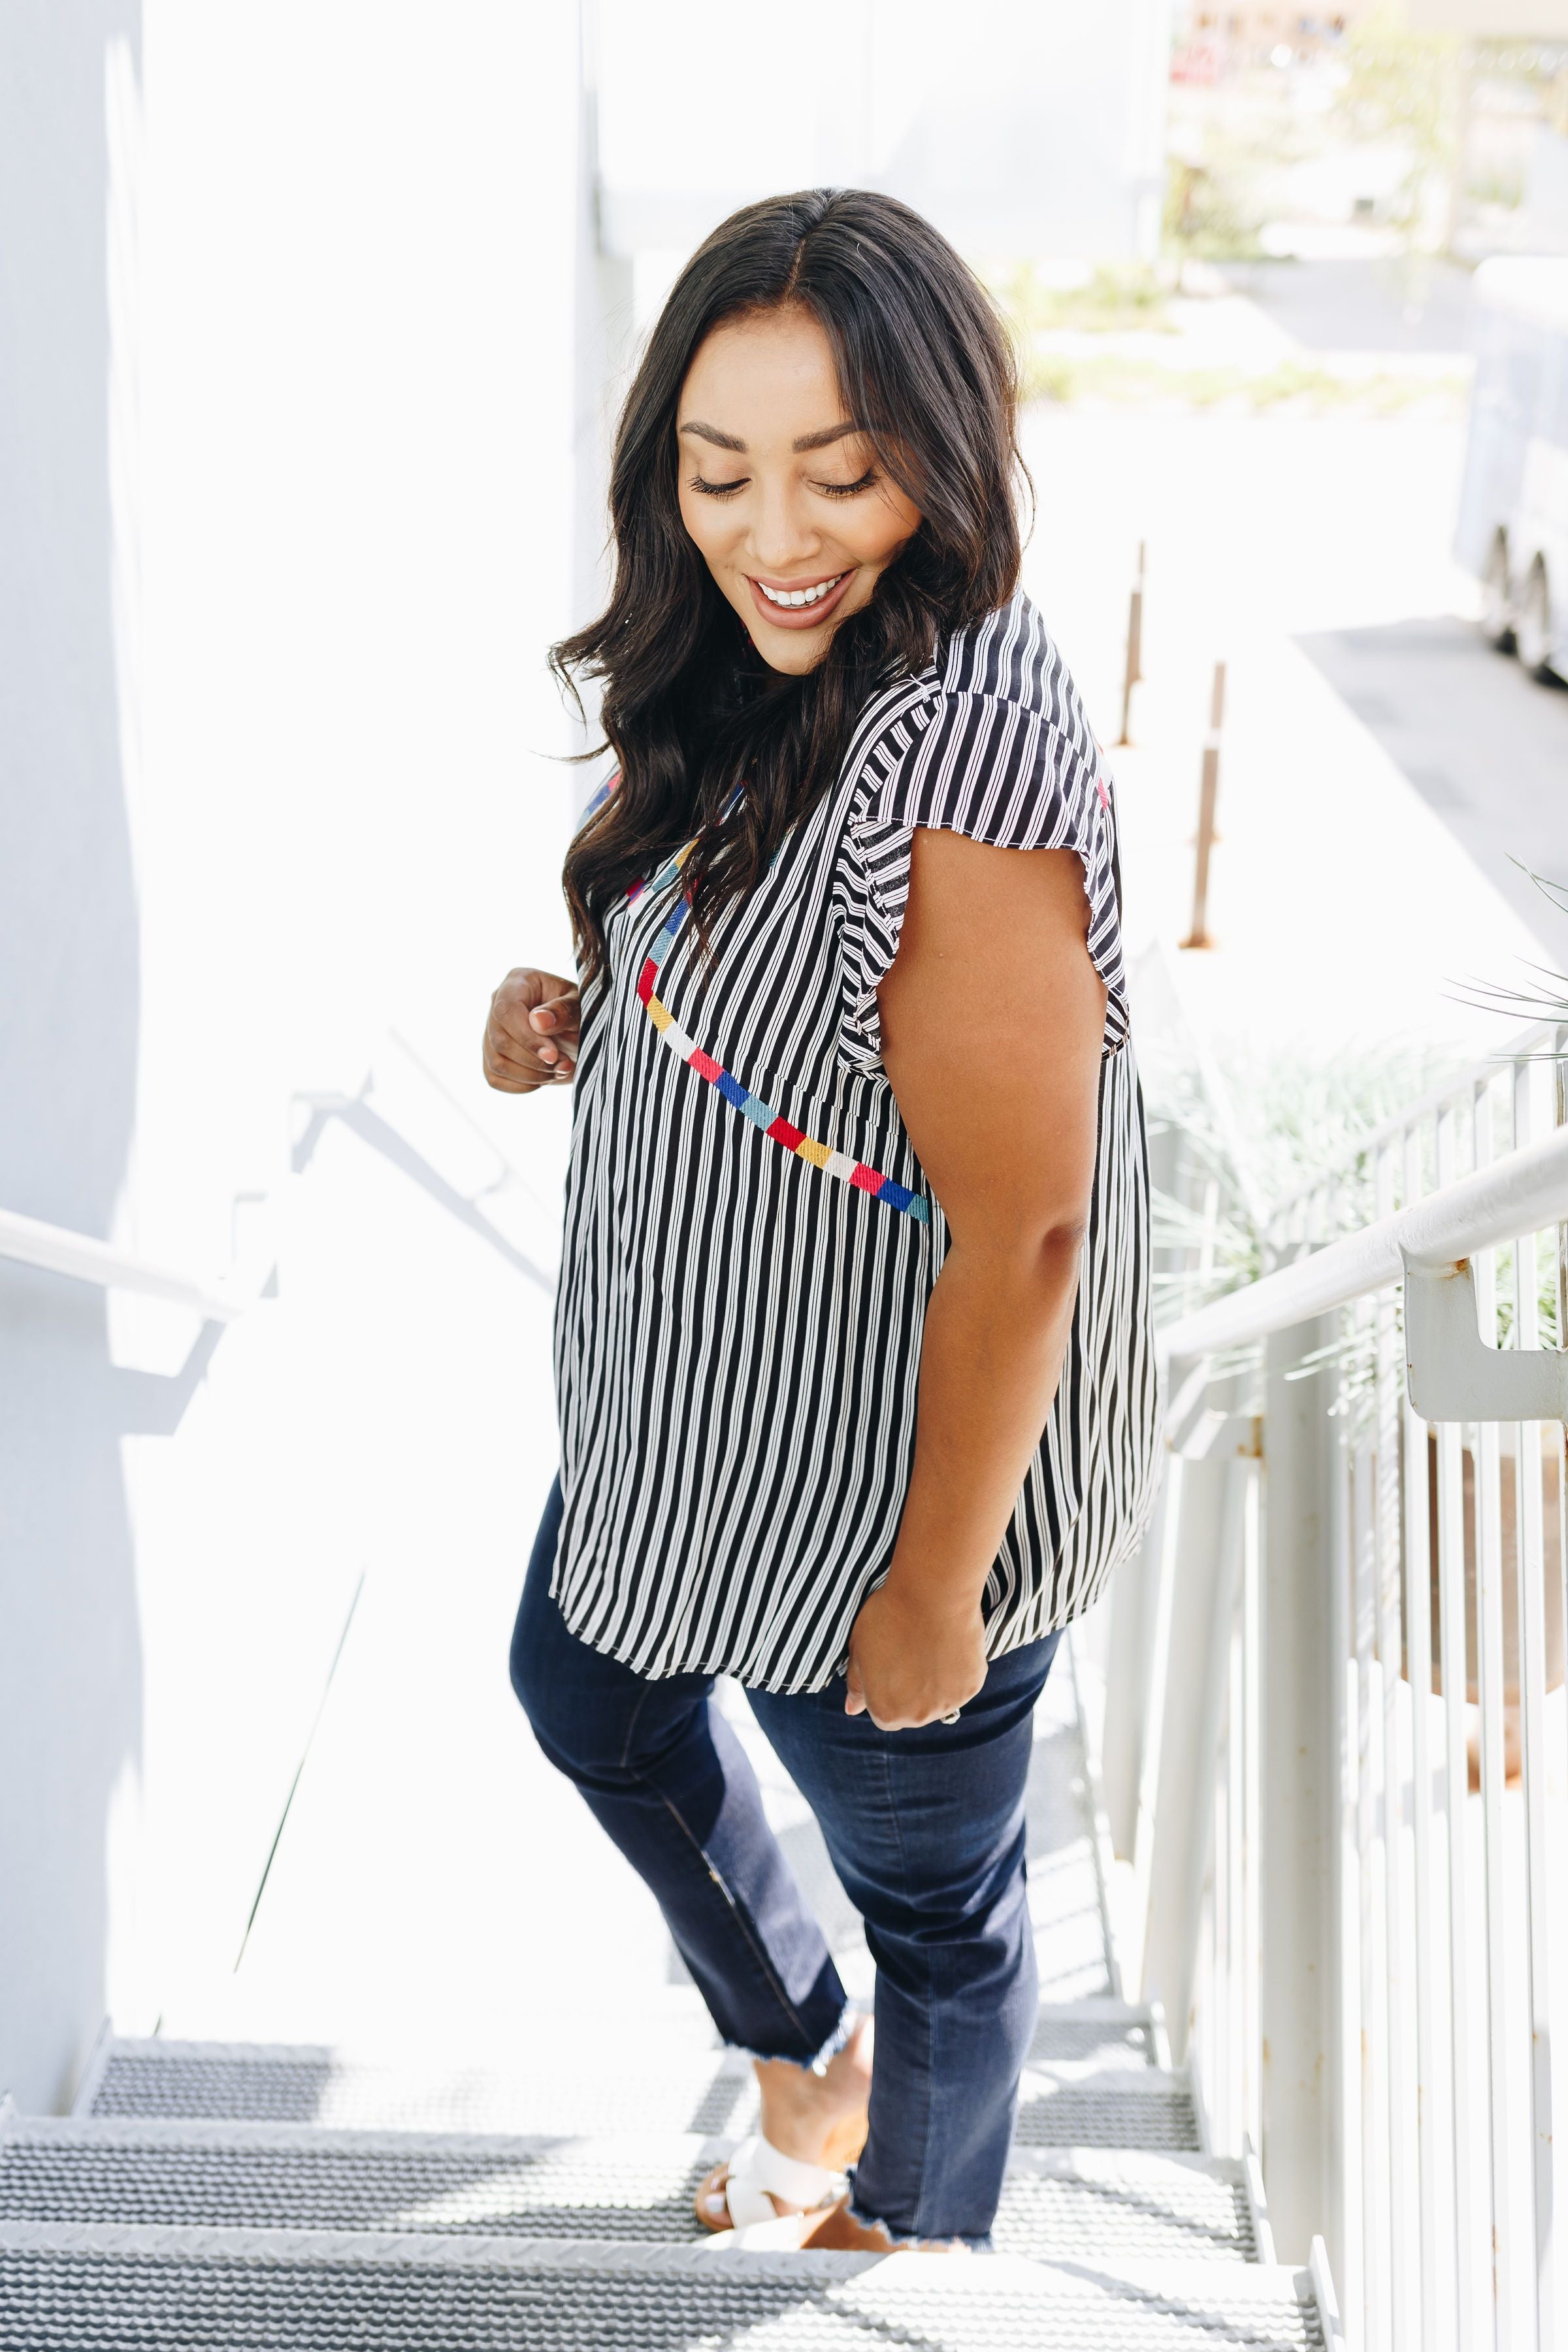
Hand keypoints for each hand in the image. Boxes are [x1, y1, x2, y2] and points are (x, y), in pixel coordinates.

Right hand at [483, 968, 580, 1093]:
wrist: (581, 1035)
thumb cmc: (582, 1014)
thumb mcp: (581, 1008)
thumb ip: (564, 1011)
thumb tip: (538, 1021)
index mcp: (518, 982)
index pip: (506, 1010)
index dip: (526, 1037)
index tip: (553, 1055)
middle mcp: (498, 1003)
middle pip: (499, 1040)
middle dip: (534, 1060)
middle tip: (564, 1065)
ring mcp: (491, 1031)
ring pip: (497, 1063)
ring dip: (531, 1076)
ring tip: (560, 1070)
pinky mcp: (492, 1057)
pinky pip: (495, 1079)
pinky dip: (523, 1086)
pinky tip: (545, 1079)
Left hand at [844, 1581, 987, 1729]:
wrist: (931, 1596)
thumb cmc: (889, 1618)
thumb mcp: (859, 1650)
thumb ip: (857, 1685)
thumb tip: (851, 1709)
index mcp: (886, 1712)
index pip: (883, 1711)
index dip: (886, 1687)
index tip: (891, 1662)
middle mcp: (918, 1717)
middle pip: (912, 1711)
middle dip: (911, 1689)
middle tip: (912, 1653)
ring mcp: (948, 1704)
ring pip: (939, 1699)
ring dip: (935, 1683)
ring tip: (931, 1647)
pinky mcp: (972, 1686)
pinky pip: (961, 1685)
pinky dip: (957, 1671)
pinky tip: (949, 1645)